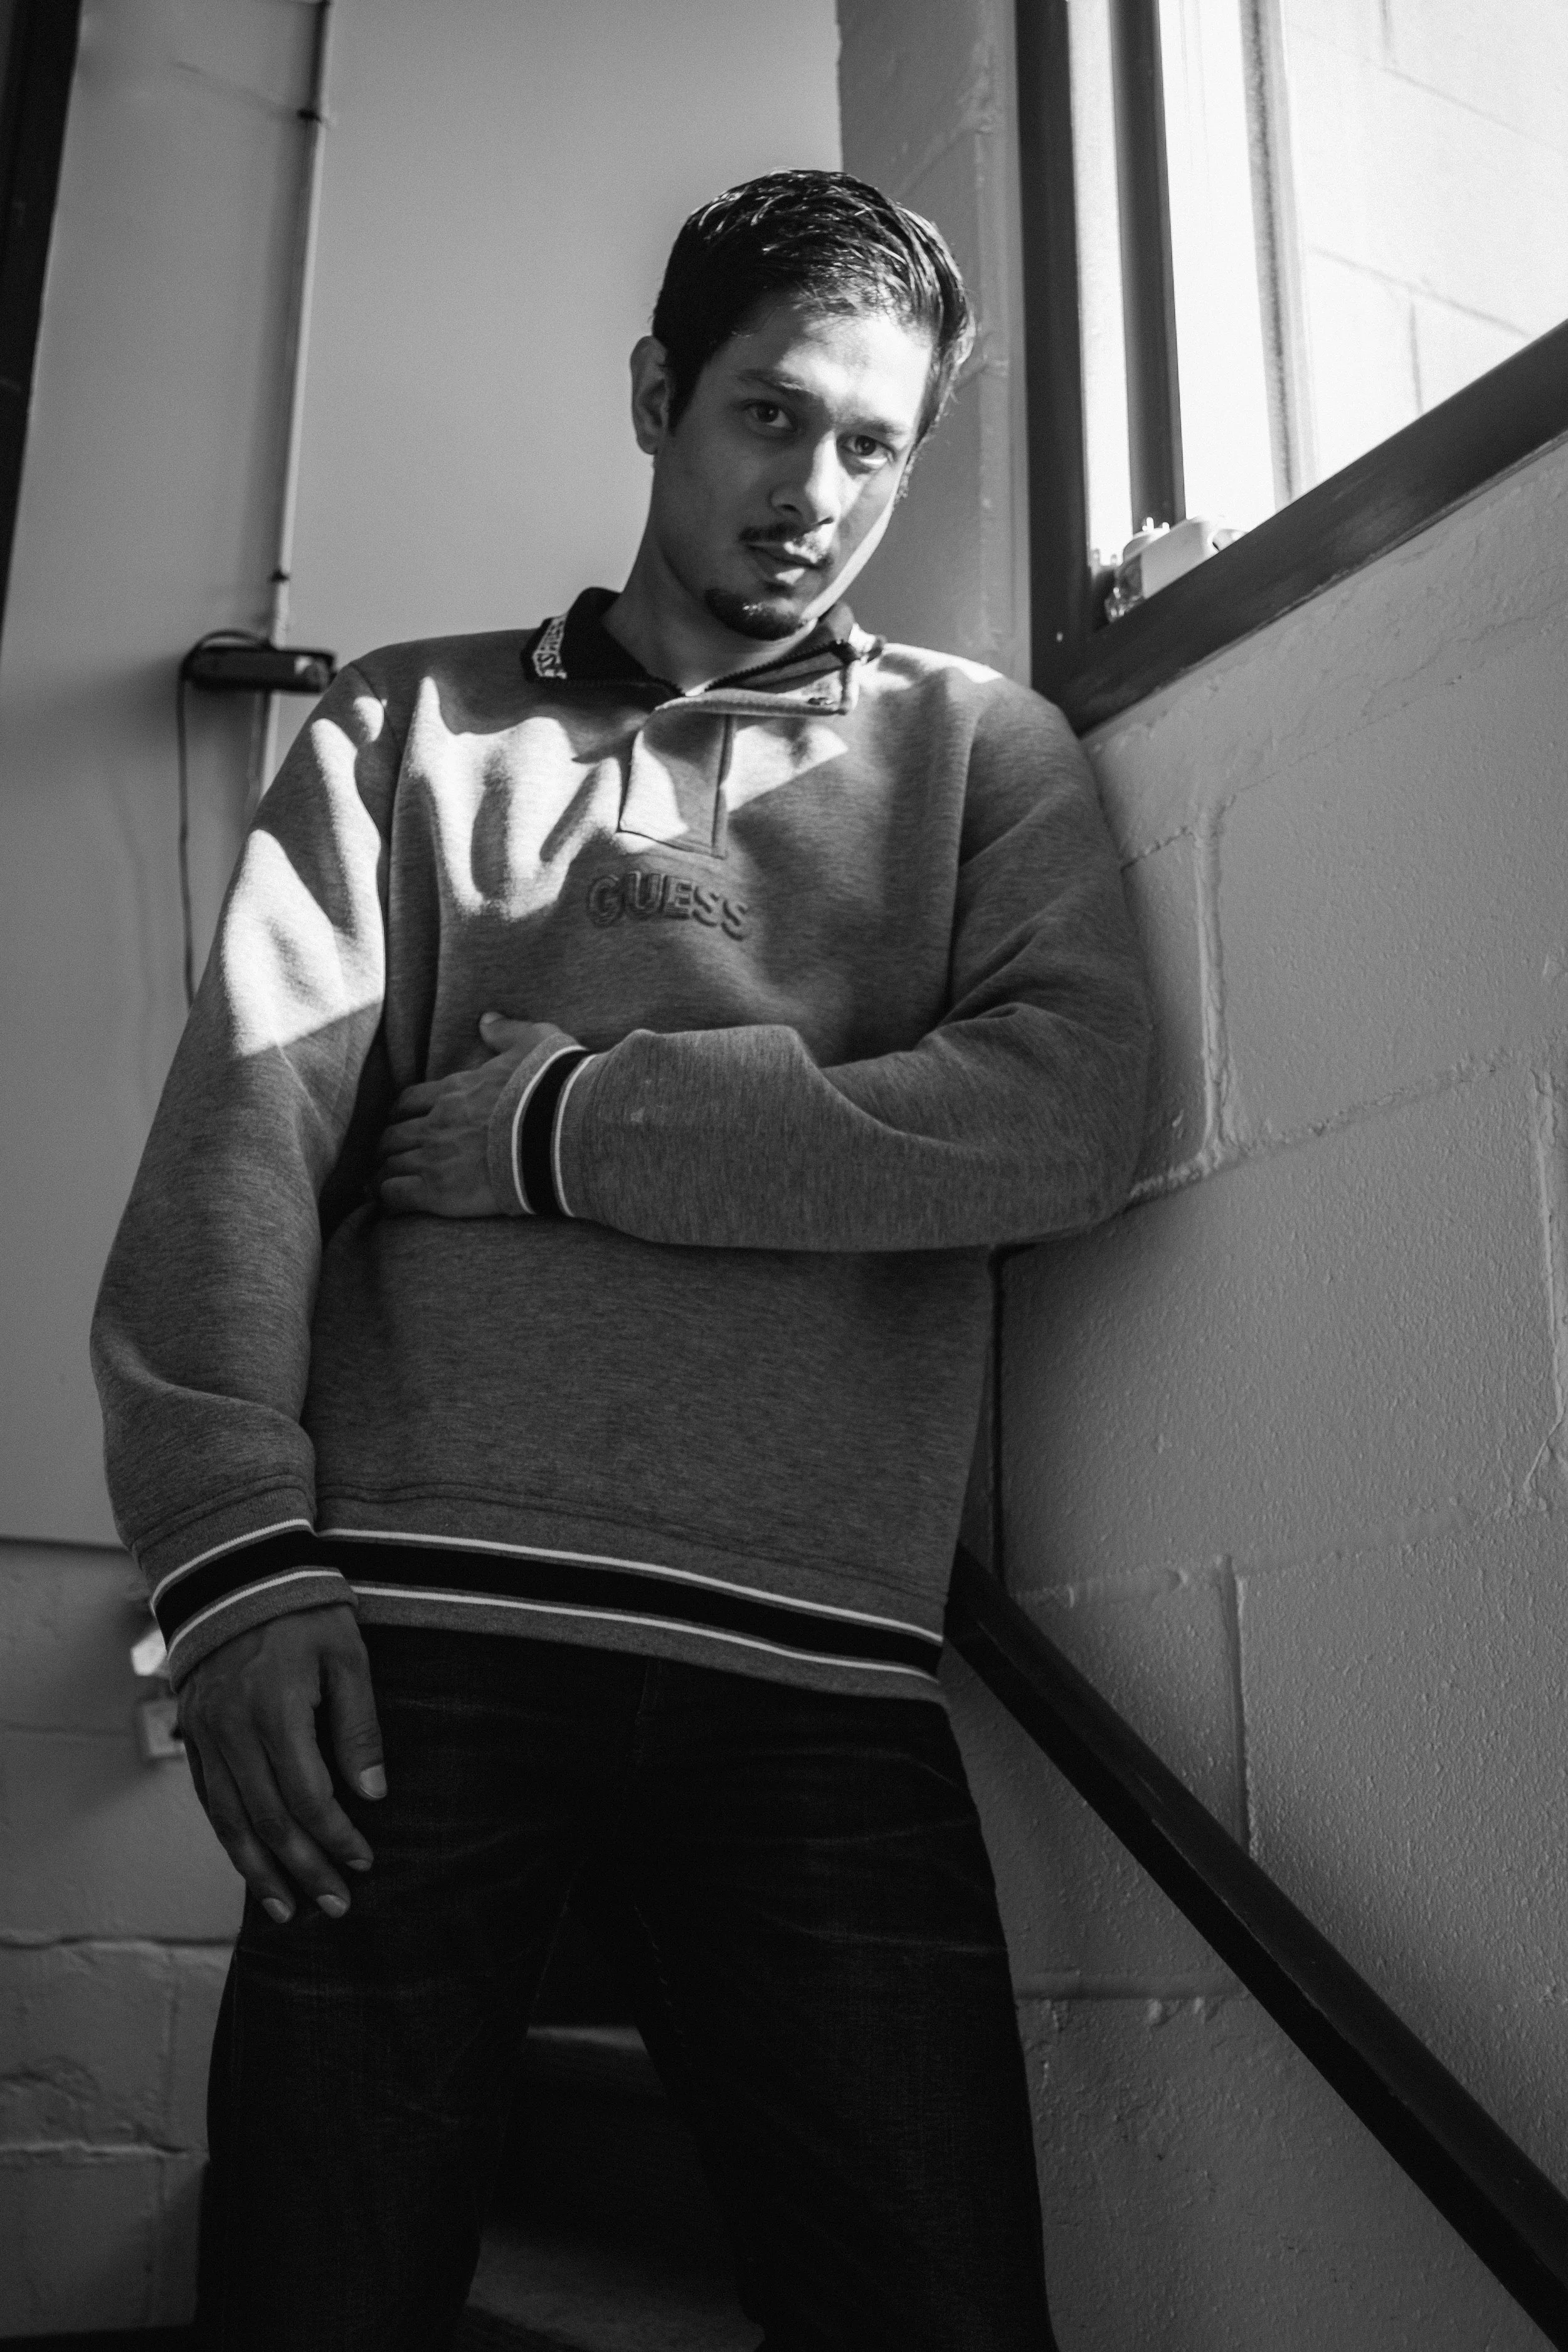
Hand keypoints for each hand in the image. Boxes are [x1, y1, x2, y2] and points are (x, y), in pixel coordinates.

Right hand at [177, 1603, 385, 1923]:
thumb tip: (372, 1795)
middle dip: (303, 1870)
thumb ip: (358, 1725)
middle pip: (268, 1820)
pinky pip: (209, 1799)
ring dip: (259, 1870)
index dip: (336, 1837)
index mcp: (274, 1708)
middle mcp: (232, 1729)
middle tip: (337, 1905)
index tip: (364, 1862)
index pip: (308, 1797)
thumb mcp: (348, 1655)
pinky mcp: (193, 1732)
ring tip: (287, 1910)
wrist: (238, 1574)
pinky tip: (251, 1864)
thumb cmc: (306, 1611)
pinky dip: (230, 1838)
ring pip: (230, 1820)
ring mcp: (205, 1733)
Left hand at [376, 1013, 562, 1215]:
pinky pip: (395, 1193)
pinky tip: (390, 1204)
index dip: (401, 1114)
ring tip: (383, 1185)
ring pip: (389, 1165)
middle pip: (393, 1135)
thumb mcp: (537, 1042)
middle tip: (390, 1157)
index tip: (402, 1123)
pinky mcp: (438, 1191)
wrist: (564, 1133)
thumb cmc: (554, 1089)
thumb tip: (488, 1019)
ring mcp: (435, 1157)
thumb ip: (508, 1032)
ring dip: (384, 1173)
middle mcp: (437, 1122)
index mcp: (456, 1090)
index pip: (409, 1101)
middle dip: (388, 1146)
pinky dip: (387, 1198)